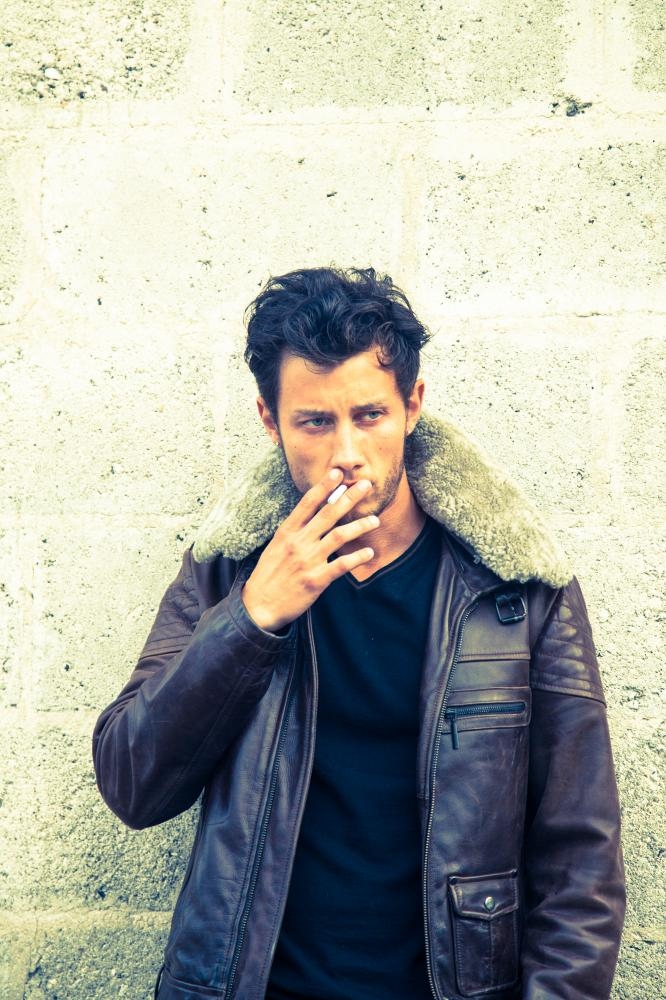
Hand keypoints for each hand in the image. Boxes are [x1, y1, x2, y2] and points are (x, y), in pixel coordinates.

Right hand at [241, 469, 378, 631]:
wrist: (259, 606)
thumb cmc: (268, 575)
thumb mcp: (276, 546)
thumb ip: (295, 531)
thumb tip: (312, 515)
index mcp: (287, 532)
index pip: (308, 503)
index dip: (324, 486)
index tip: (338, 473)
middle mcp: (298, 542)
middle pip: (328, 514)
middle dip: (349, 498)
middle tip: (365, 485)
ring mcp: (308, 560)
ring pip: (339, 536)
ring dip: (360, 526)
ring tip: (375, 520)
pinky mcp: (316, 580)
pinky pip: (341, 565)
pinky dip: (357, 557)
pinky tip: (370, 553)